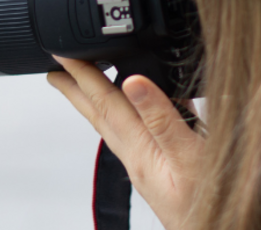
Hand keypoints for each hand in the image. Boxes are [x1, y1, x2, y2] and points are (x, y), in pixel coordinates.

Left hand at [47, 57, 203, 229]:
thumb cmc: (206, 205)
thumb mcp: (189, 158)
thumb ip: (162, 121)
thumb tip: (133, 82)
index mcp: (140, 150)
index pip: (104, 104)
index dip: (83, 75)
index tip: (64, 55)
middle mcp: (137, 156)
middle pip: (99, 115)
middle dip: (76, 90)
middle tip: (54, 71)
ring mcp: (148, 163)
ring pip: (116, 123)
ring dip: (98, 101)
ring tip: (85, 86)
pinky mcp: (161, 168)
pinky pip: (137, 131)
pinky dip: (129, 113)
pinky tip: (135, 110)